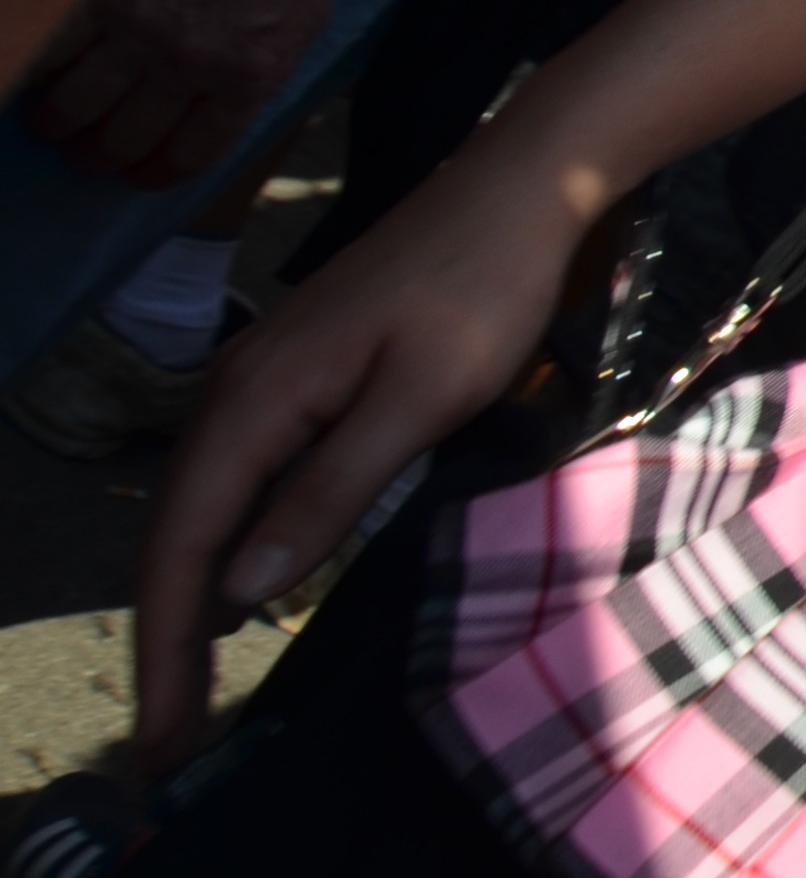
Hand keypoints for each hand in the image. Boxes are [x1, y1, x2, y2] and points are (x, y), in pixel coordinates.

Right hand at [19, 0, 352, 184]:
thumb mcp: (305, 20)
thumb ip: (253, 78)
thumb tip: (209, 121)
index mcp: (249, 75)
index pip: (185, 159)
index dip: (152, 174)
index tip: (135, 172)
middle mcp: (188, 61)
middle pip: (118, 142)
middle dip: (97, 155)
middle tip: (86, 148)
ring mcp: (137, 24)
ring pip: (70, 110)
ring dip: (58, 123)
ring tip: (56, 117)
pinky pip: (46, 52)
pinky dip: (37, 69)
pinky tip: (45, 68)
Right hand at [133, 142, 589, 766]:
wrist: (522, 183)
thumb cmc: (483, 286)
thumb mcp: (420, 398)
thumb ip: (331, 491)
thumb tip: (242, 590)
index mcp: (256, 399)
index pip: (183, 548)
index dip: (167, 648)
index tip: (163, 735)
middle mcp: (238, 388)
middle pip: (180, 534)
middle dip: (168, 641)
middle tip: (170, 742)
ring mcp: (265, 376)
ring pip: (209, 504)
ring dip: (195, 596)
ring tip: (195, 690)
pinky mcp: (301, 370)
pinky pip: (245, 473)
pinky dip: (233, 542)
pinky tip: (247, 588)